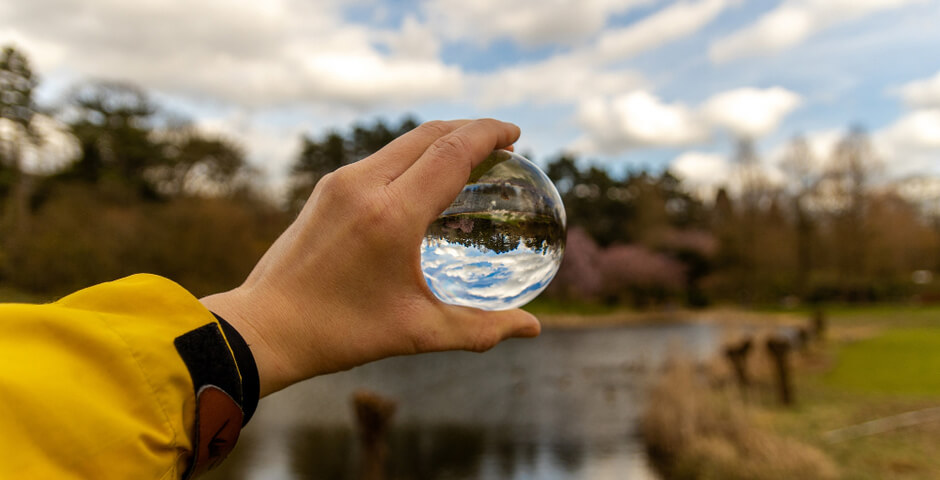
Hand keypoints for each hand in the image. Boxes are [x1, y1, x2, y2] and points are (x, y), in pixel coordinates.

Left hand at [200, 119, 540, 396]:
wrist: (264, 326)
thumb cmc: (341, 333)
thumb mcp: (418, 334)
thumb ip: (480, 329)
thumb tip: (533, 329)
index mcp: (391, 215)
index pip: (451, 152)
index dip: (488, 134)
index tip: (515, 133)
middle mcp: (364, 185)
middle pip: (428, 134)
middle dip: (470, 129)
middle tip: (502, 141)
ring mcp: (340, 183)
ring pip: (402, 143)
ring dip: (440, 140)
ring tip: (469, 157)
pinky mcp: (325, 189)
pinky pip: (380, 158)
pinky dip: (413, 157)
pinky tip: (424, 180)